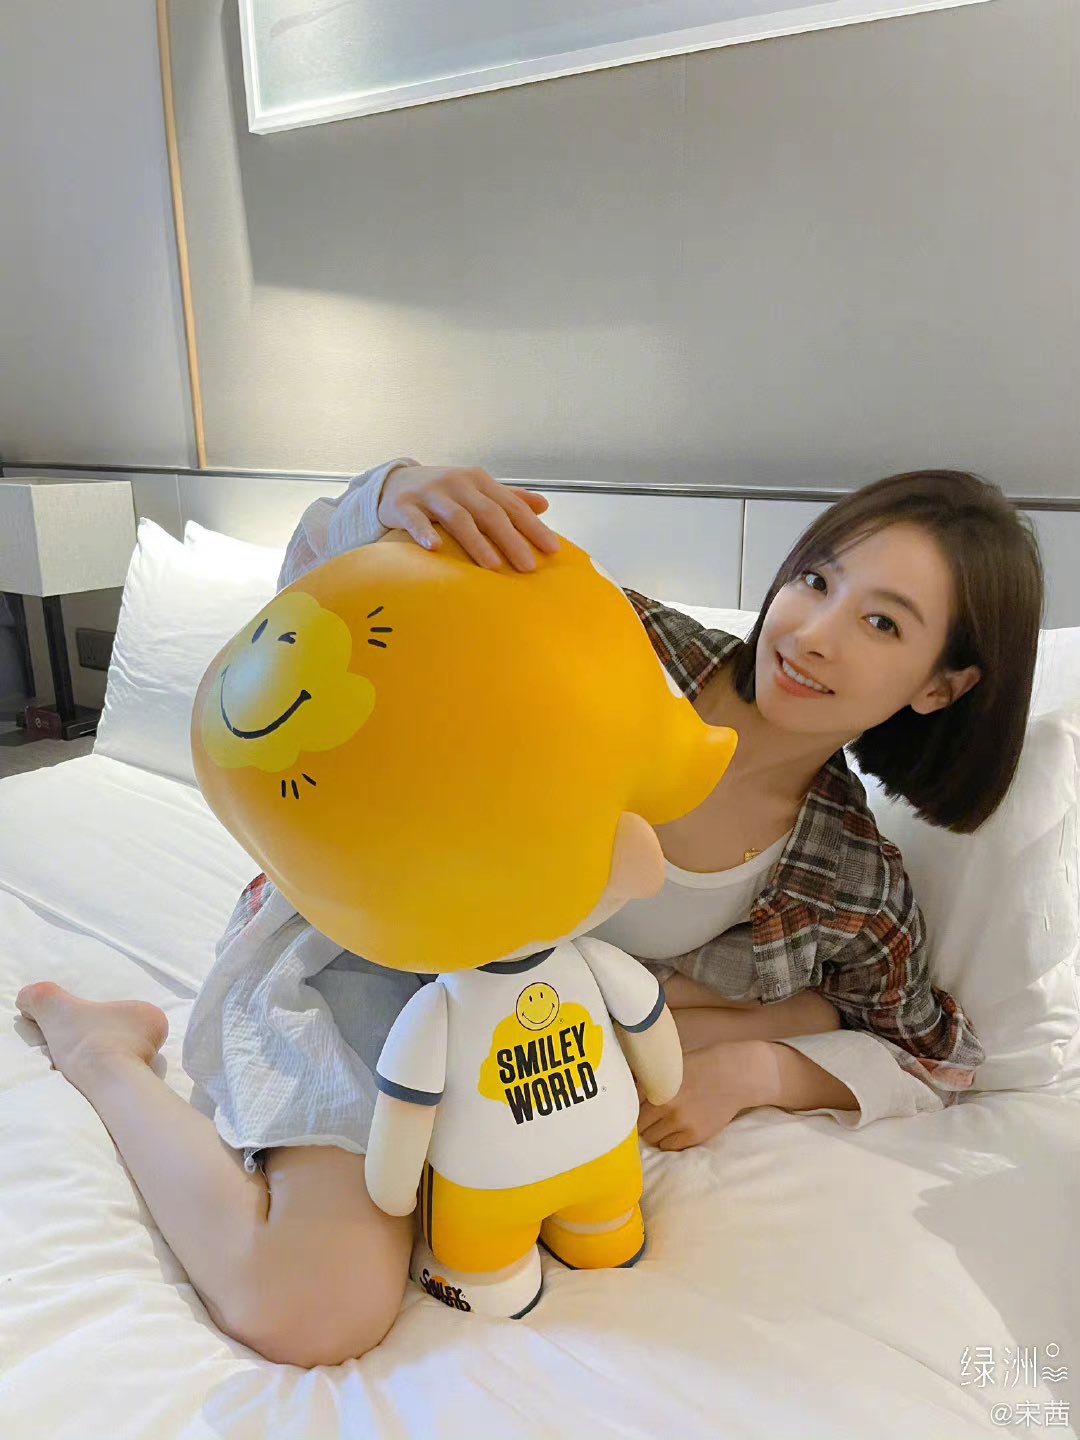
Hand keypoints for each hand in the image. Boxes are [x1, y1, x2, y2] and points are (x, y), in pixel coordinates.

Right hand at [378, 463, 559, 571]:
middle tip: (528, 567)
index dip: (533, 526)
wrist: (393, 481)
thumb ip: (509, 497)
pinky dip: (425, 533)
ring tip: (493, 566)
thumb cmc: (443, 491)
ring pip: (457, 518)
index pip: (511, 505)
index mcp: (478, 481)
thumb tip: (544, 505)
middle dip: (511, 540)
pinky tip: (436, 549)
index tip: (552, 548)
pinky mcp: (403, 506)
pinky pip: (415, 520)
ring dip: (476, 542)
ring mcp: (430, 494)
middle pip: (489, 513)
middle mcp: (457, 484)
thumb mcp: (476, 489)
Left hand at [637, 1040, 768, 1150]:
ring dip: (655, 1132)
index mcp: (655, 1084)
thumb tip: (626, 1088)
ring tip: (665, 1123)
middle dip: (643, 1121)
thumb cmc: (701, 1065)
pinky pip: (670, 1146)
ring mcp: (679, 1122)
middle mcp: (664, 1104)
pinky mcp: (694, 1135)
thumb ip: (649, 1079)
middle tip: (650, 1117)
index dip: (630, 1107)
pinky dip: (669, 1140)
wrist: (734, 1075)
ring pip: (652, 1138)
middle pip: (639, 1124)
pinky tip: (676, 1129)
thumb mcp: (670, 1065)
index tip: (634, 1109)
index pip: (629, 1105)